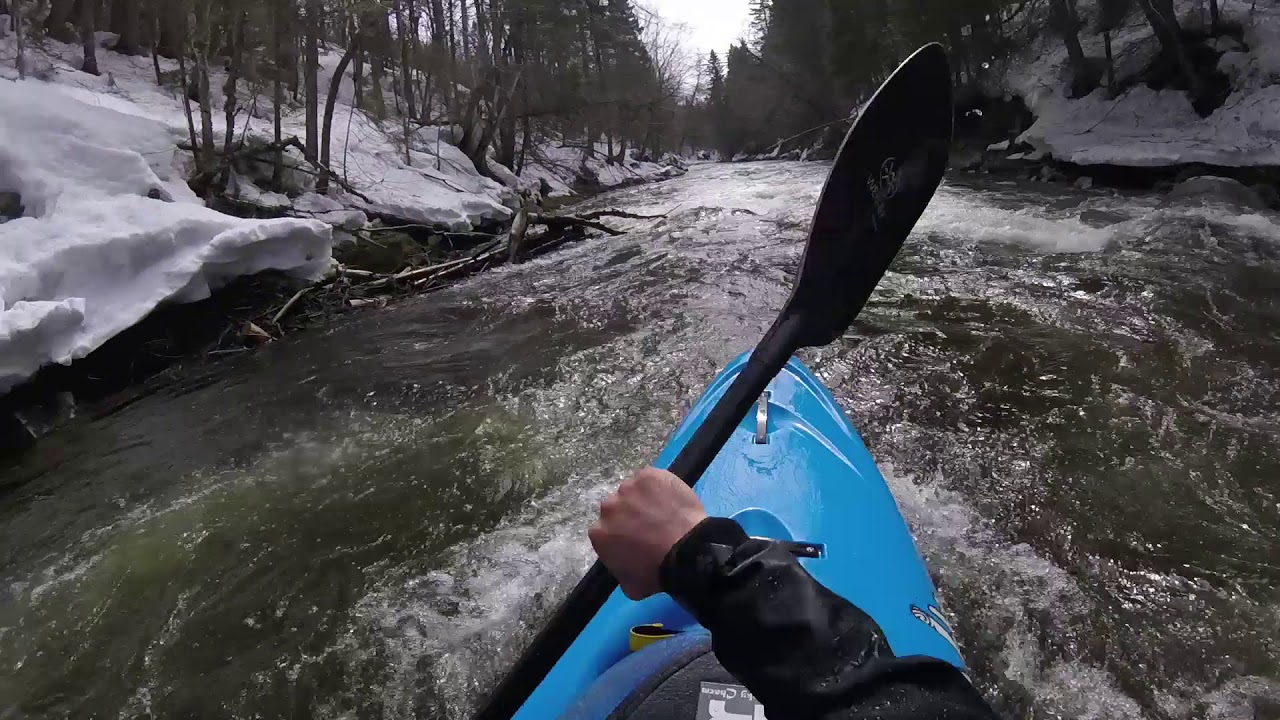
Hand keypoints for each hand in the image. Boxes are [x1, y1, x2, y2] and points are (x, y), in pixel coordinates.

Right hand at [589, 468, 707, 599]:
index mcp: (598, 533)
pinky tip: (671, 498)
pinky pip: (651, 478)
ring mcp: (628, 487)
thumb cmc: (657, 572)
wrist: (687, 551)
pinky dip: (659, 486)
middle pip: (617, 507)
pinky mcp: (649, 475)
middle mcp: (608, 507)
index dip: (621, 533)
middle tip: (651, 525)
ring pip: (633, 491)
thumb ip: (619, 572)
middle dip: (629, 514)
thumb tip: (623, 566)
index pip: (605, 530)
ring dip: (644, 499)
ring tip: (664, 511)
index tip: (635, 538)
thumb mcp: (630, 586)